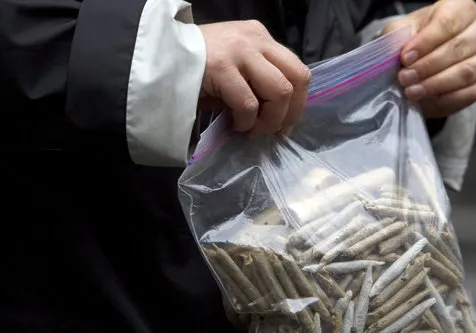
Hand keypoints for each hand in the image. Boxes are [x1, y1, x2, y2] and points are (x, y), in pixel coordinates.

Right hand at [199, 20, 310, 135]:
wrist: (155, 57)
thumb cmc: (195, 68)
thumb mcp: (235, 67)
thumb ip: (259, 82)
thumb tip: (281, 119)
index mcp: (260, 38)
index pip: (298, 70)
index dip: (298, 104)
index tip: (285, 126)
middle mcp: (255, 39)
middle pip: (298, 79)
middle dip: (290, 113)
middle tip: (272, 131)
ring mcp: (239, 51)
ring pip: (280, 91)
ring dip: (270, 120)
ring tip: (251, 129)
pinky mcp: (221, 67)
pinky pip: (249, 104)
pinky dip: (246, 122)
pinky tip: (233, 124)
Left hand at [383, 0, 475, 117]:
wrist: (422, 59)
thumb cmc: (415, 39)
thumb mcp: (402, 30)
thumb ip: (399, 36)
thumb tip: (401, 54)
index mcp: (461, 8)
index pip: (447, 22)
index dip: (425, 42)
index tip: (405, 58)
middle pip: (458, 48)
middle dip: (427, 66)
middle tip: (405, 78)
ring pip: (466, 72)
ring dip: (436, 84)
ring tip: (412, 91)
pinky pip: (469, 93)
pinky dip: (446, 99)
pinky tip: (427, 99)